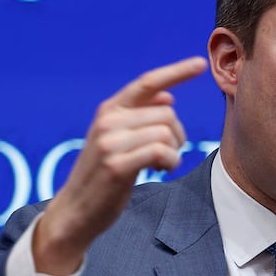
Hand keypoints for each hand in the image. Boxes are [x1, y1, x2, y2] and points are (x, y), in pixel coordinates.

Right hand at [32, 56, 207, 274]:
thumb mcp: (119, 140)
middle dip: (177, 135)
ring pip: (166, 133)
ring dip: (174, 151)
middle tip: (169, 154)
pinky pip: (161, 152)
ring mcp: (109, 142)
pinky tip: (161, 171)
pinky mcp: (116, 165)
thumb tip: (168, 96)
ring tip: (162, 165)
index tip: (200, 64)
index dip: (176, 72)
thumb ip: (141, 117)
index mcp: (109, 110)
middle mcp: (108, 120)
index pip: (147, 83)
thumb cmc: (103, 176)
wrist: (75, 212)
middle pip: (167, 113)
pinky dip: (170, 162)